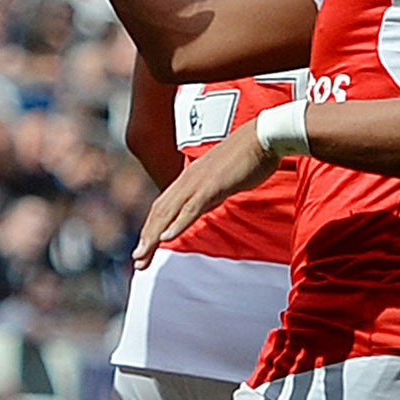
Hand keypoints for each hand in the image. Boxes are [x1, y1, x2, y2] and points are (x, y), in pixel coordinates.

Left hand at [134, 121, 278, 266]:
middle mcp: (187, 181)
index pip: (163, 208)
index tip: (145, 250)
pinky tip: (166, 238)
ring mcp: (198, 183)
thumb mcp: (221, 180)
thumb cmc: (247, 158)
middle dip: (146, 238)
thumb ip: (208, 193)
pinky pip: (190, 209)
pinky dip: (177, 224)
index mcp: (189, 179)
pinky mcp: (212, 186)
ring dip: (154, 235)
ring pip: (169, 213)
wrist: (262, 138)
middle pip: (160, 213)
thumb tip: (203, 206)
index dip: (151, 229)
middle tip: (137, 262)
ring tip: (143, 256)